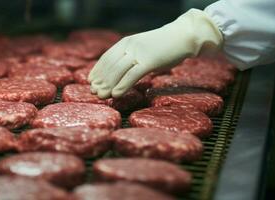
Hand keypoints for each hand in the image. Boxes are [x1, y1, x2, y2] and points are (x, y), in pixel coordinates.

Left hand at [88, 9, 222, 98]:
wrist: (183, 36)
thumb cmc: (164, 45)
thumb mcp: (142, 48)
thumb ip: (131, 57)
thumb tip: (120, 72)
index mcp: (126, 42)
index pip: (106, 57)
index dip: (97, 70)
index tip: (90, 82)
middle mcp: (129, 46)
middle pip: (109, 65)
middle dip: (100, 80)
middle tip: (93, 92)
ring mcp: (139, 53)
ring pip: (118, 71)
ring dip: (108, 85)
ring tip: (102, 96)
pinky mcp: (149, 61)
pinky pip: (132, 75)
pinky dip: (122, 86)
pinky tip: (115, 95)